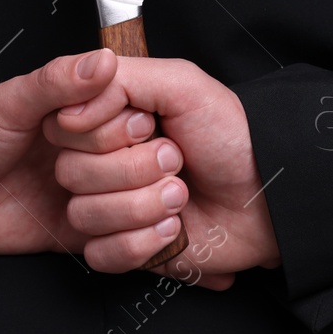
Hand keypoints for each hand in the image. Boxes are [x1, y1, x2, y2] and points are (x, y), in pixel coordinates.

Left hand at [0, 48, 137, 254]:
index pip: (140, 120)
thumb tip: (102, 61)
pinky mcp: (85, 231)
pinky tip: (118, 240)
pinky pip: (129, 245)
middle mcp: (99, 152)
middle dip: (133, 175)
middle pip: (155, 163)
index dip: (126, 133)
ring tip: (109, 210)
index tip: (100, 135)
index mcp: (88, 113)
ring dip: (136, 212)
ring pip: (151, 205)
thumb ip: (56, 81)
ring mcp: (96, 192)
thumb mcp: (8, 102)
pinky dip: (132, 246)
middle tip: (87, 176)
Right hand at [46, 57, 280, 288]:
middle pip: (71, 172)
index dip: (106, 132)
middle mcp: (103, 162)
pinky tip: (172, 230)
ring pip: (84, 214)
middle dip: (132, 170)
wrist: (267, 199)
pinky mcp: (122, 248)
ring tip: (180, 196)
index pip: (64, 127)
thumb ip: (120, 79)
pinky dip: (141, 244)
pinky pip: (100, 254)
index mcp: (109, 121)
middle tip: (176, 161)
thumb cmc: (231, 138)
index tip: (149, 126)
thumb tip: (69, 107)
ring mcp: (110, 207)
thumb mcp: (182, 84)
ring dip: (141, 206)